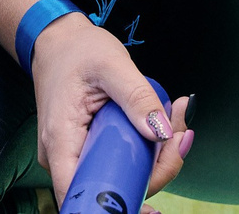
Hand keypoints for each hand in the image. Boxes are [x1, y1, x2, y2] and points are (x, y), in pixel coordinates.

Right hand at [28, 13, 191, 206]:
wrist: (58, 41)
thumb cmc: (77, 50)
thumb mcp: (110, 64)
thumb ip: (137, 97)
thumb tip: (162, 133)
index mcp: (61, 140)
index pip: (82, 195)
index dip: (117, 206)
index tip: (152, 203)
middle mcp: (63, 157)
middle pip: (110, 189)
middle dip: (154, 172)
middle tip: (180, 136)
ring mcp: (75, 155)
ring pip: (119, 177)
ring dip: (155, 160)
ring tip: (176, 121)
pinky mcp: (88, 150)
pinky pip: (119, 163)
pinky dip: (145, 152)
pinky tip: (165, 130)